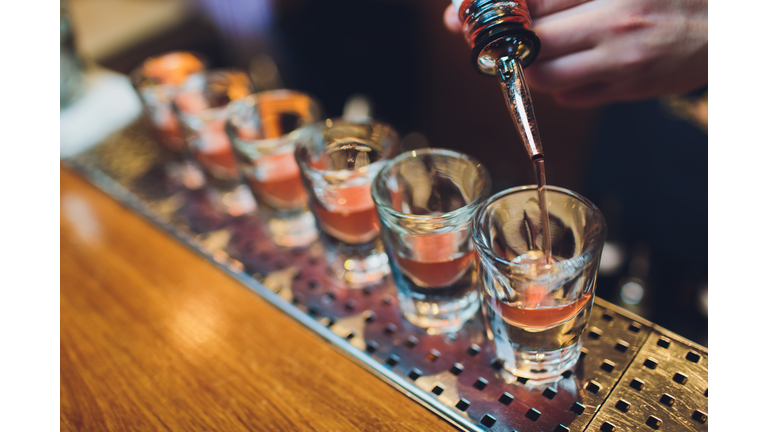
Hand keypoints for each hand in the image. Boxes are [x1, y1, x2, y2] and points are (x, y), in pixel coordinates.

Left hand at [444, 0, 706, 106]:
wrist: (723, 26)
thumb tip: (518, 5)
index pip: (533, 4)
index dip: (496, 8)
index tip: (468, 14)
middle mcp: (615, 24)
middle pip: (532, 42)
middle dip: (509, 40)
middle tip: (503, 35)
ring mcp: (622, 62)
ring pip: (545, 77)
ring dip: (532, 66)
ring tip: (539, 51)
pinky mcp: (628, 89)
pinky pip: (571, 98)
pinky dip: (560, 86)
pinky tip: (572, 67)